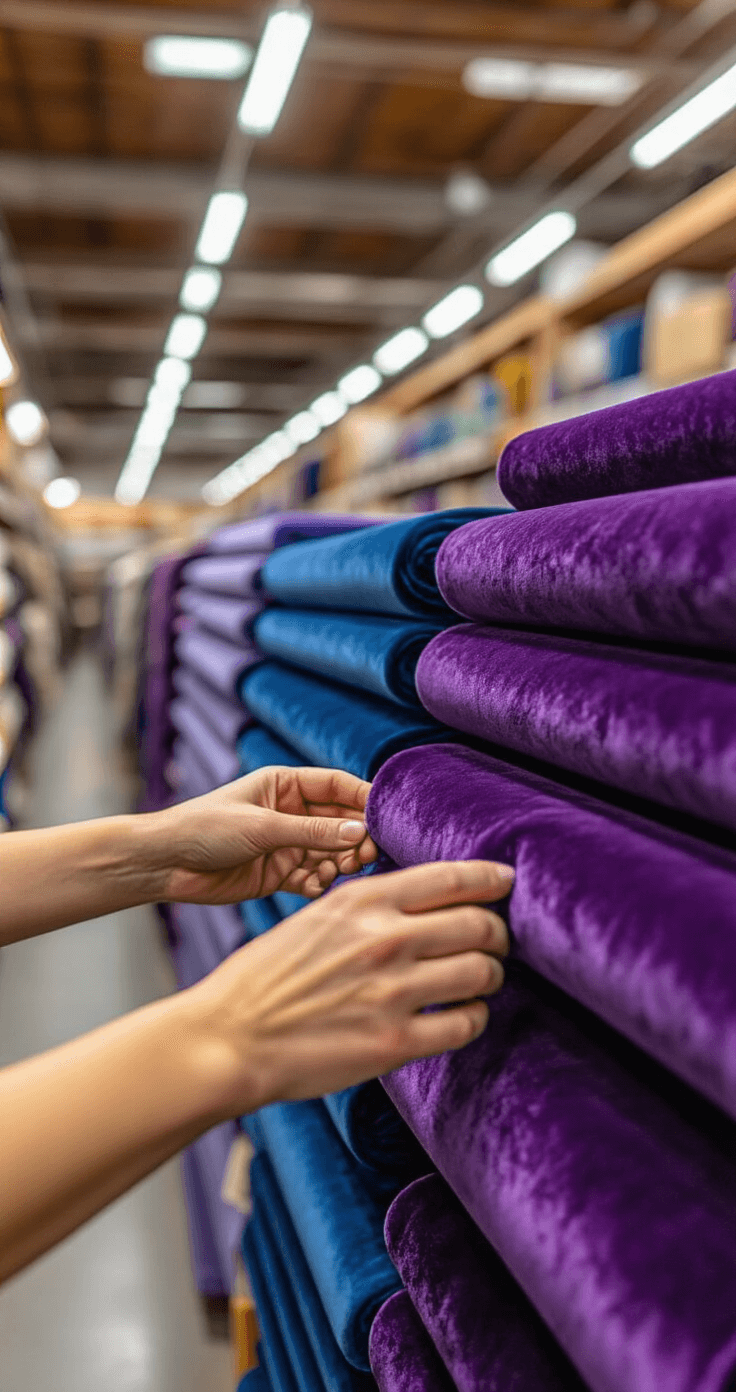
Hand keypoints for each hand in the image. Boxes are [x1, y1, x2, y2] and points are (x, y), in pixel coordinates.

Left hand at [147, 766, 376, 903]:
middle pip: (340, 821)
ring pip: (330, 852)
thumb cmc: (205, 828)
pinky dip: (318, 883)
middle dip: (356, 838)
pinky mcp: (279, 874)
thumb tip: (361, 831)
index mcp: (285, 785)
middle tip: (367, 854)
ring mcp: (286, 844)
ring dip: (338, 863)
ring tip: (336, 871)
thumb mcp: (263, 827)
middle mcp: (290, 812)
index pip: (337, 785)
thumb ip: (313, 831)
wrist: (165, 864)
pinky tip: (310, 887)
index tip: (387, 818)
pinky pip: (312, 877)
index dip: (364, 799)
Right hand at [187, 860, 513, 1113]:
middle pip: (478, 924)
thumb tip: (422, 904)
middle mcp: (385, 939)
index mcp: (362, 901)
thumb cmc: (266, 976)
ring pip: (482, 972)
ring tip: (483, 979)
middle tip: (496, 941)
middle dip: (496, 932)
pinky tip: (464, 1015)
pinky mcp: (395, 1042)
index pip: (451, 878)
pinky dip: (475, 1017)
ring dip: (491, 975)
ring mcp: (393, 991)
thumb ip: (369, 907)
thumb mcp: (315, 917)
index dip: (490, 877)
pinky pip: (466, 1024)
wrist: (229, 1036)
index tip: (507, 880)